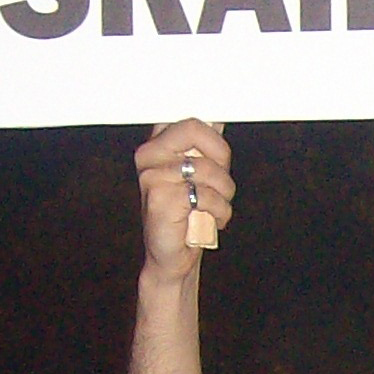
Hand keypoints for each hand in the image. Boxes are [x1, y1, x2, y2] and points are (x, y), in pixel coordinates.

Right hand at [135, 119, 232, 282]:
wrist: (172, 256)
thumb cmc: (189, 214)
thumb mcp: (200, 174)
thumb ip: (204, 146)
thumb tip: (219, 119)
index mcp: (156, 144)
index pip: (188, 117)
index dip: (211, 130)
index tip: (220, 149)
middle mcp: (149, 155)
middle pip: (195, 128)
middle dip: (220, 155)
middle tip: (221, 180)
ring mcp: (151, 176)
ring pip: (207, 168)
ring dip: (224, 192)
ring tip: (216, 207)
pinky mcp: (159, 199)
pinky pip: (206, 195)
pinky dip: (219, 211)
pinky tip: (211, 220)